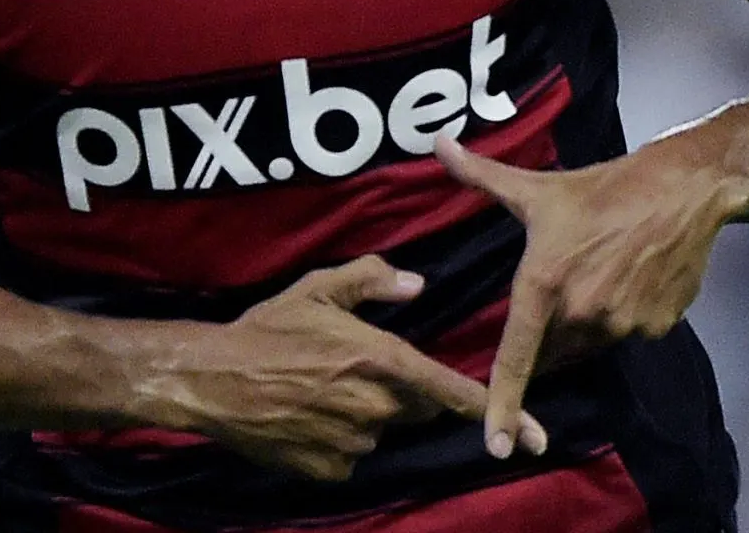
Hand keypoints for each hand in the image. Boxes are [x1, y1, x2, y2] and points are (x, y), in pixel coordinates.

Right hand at [170, 255, 545, 480]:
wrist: (211, 380)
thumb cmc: (268, 328)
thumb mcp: (319, 287)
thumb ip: (373, 279)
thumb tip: (417, 285)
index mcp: (380, 360)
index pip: (450, 389)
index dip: (494, 408)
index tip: (537, 435)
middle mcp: (374, 407)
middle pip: (416, 407)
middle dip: (402, 391)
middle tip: (357, 366)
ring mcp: (351, 444)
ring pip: (382, 430)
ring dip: (367, 413)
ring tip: (320, 387)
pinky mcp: (329, 470)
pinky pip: (352, 454)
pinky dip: (339, 438)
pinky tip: (306, 414)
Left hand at [434, 135, 731, 457]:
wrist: (685, 189)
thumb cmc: (605, 188)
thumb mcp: (538, 187)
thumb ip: (481, 175)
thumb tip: (437, 144)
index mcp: (543, 284)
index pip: (515, 358)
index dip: (503, 406)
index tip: (495, 445)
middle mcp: (580, 312)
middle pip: (553, 345)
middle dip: (551, 325)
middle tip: (567, 277)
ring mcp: (621, 324)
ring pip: (590, 340)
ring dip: (588, 320)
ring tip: (604, 268)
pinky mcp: (655, 327)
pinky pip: (627, 335)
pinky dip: (625, 315)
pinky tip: (634, 276)